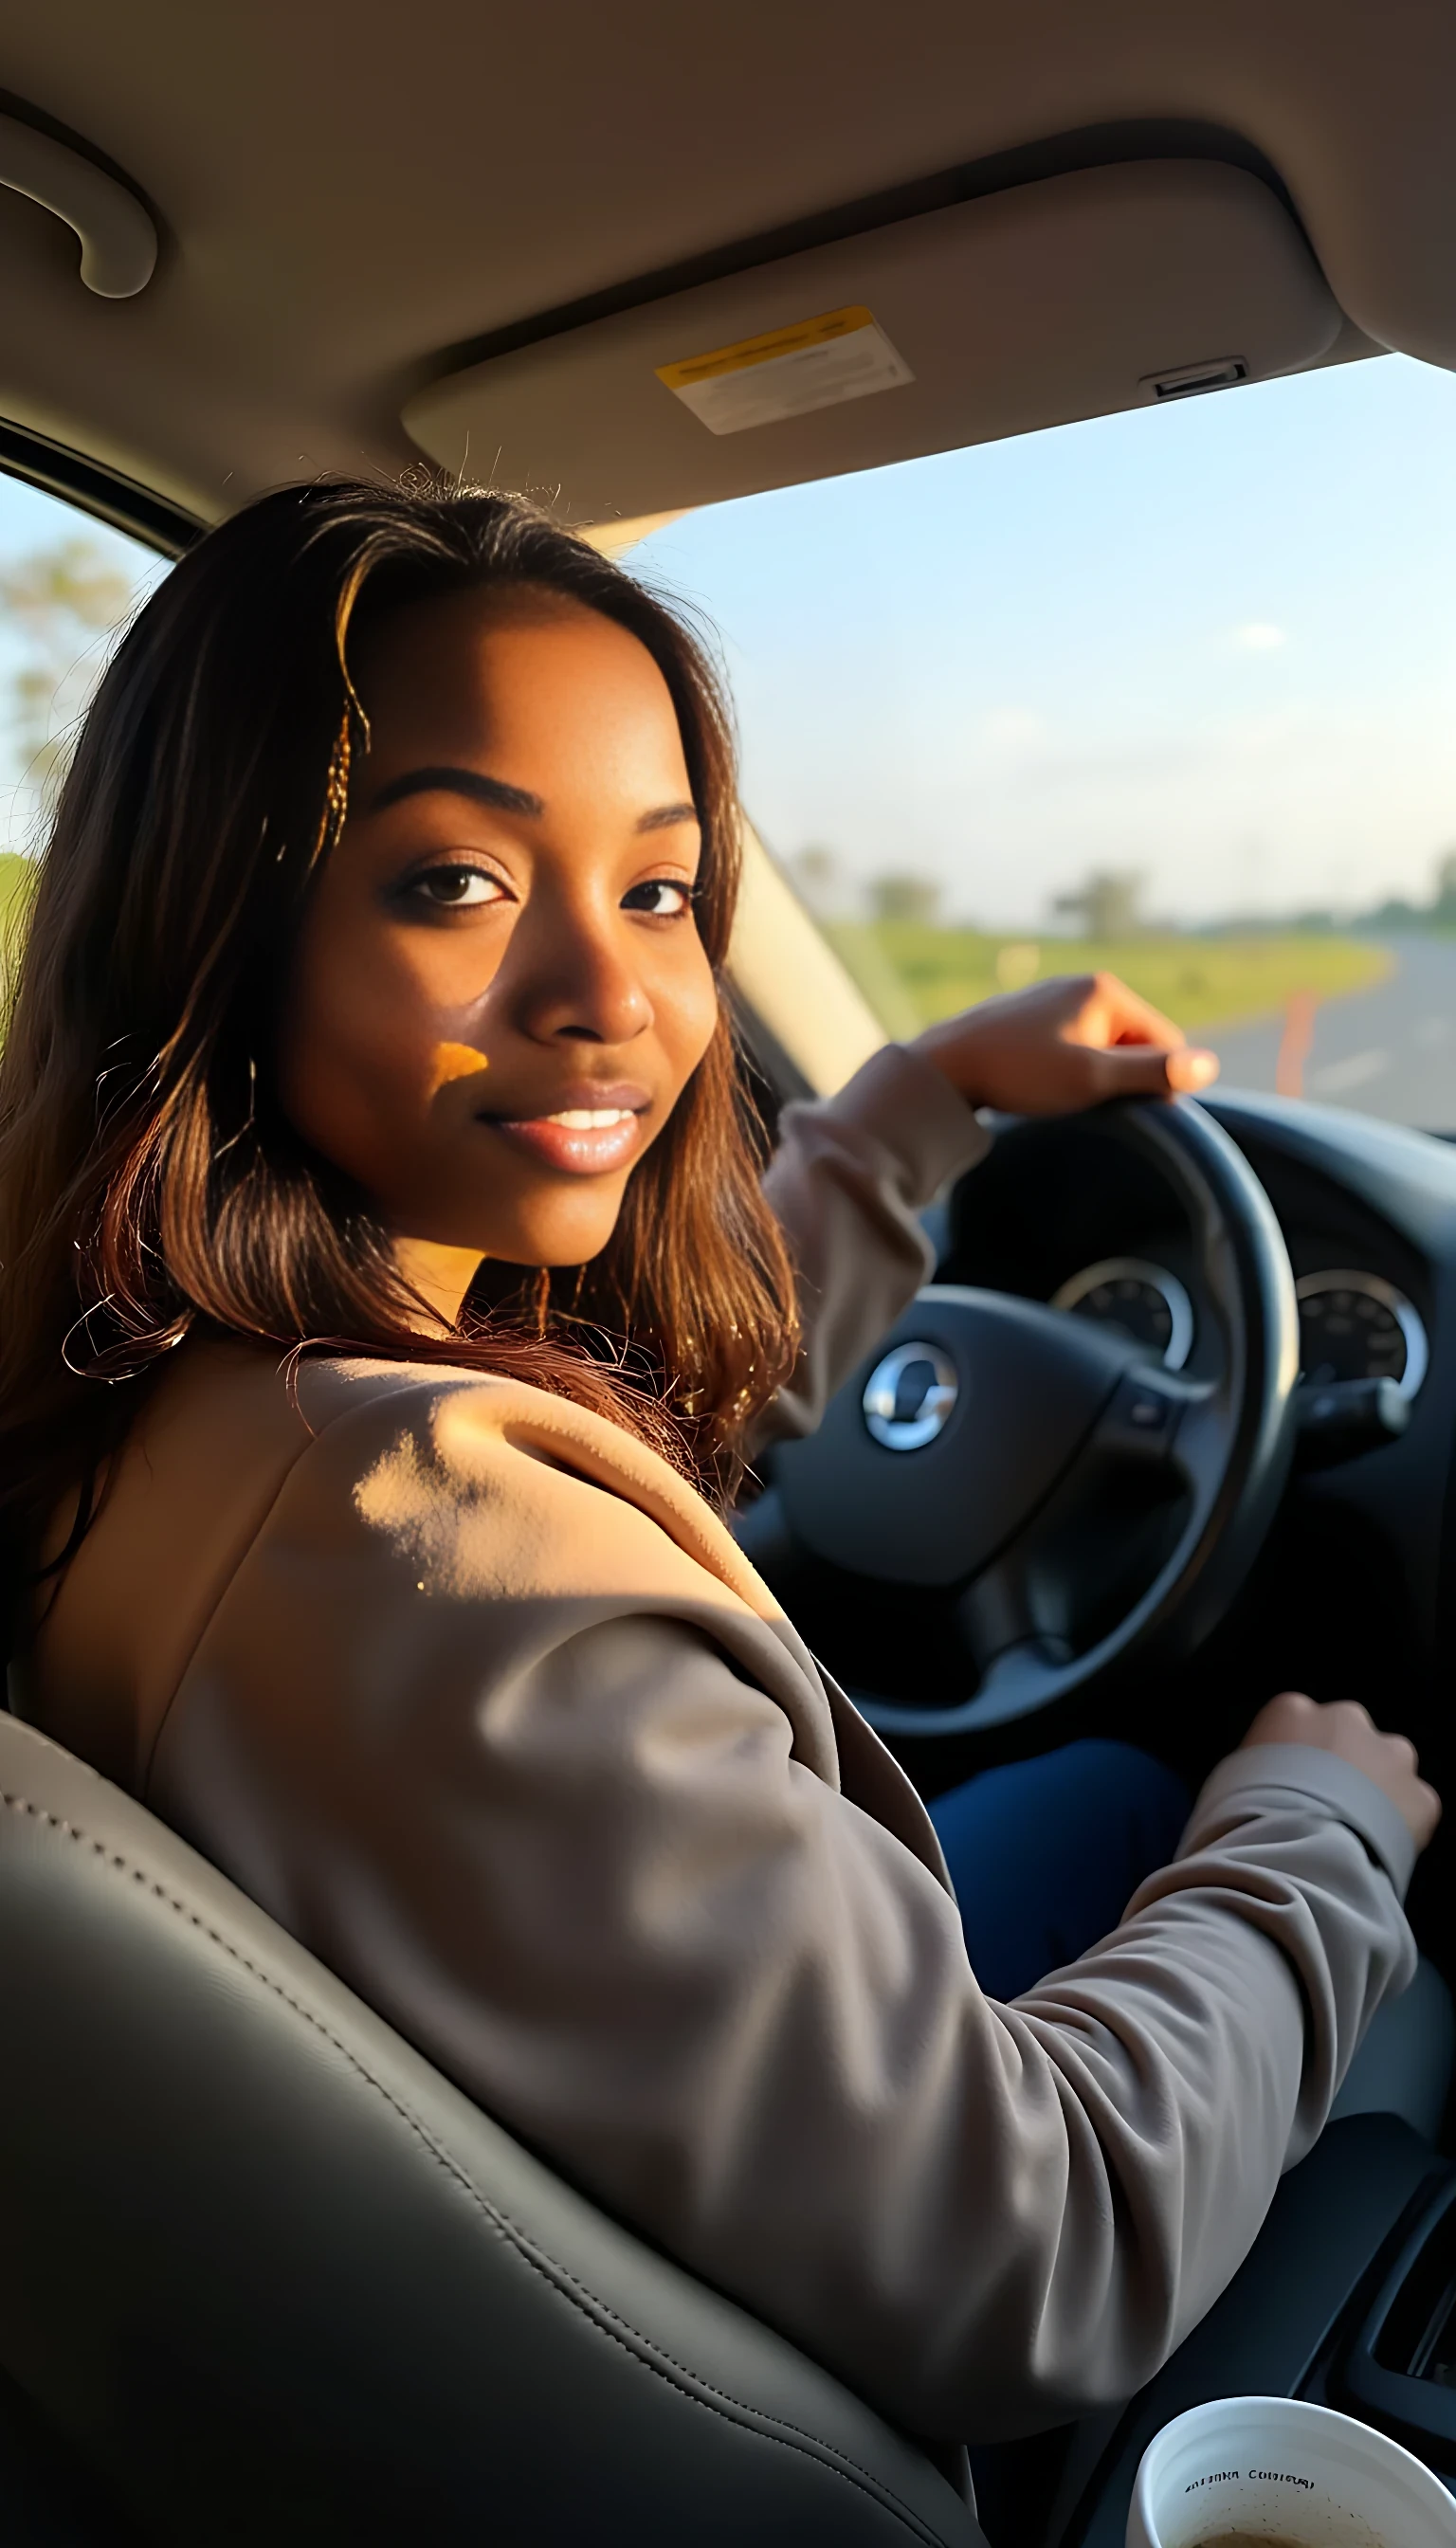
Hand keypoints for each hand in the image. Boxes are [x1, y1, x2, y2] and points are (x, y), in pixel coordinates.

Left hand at [913, 973, 1218, 1115]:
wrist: (943, 1067)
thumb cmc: (1018, 1072)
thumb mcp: (1092, 1079)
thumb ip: (1152, 1072)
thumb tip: (1208, 1066)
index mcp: (1104, 991)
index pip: (1165, 1041)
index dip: (1157, 1083)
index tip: (1128, 1111)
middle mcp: (1082, 985)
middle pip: (1133, 1043)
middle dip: (1121, 1078)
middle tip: (1088, 1105)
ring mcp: (1053, 999)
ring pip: (1100, 1048)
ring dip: (1093, 1078)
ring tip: (1060, 1097)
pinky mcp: (1029, 1017)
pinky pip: (1071, 1046)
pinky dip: (1067, 1070)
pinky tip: (1041, 1088)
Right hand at [1238, 1690, 1441, 1851]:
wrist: (1295, 1858)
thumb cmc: (1244, 1819)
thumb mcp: (1231, 1782)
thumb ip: (1259, 1770)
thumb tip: (1265, 1784)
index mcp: (1293, 1710)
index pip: (1297, 1724)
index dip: (1296, 1762)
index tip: (1290, 1791)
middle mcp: (1347, 1718)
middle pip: (1350, 1737)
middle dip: (1345, 1768)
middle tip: (1327, 1810)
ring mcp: (1392, 1754)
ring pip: (1390, 1767)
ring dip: (1379, 1790)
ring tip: (1357, 1832)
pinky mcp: (1422, 1797)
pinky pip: (1414, 1809)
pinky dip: (1403, 1827)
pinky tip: (1379, 1852)